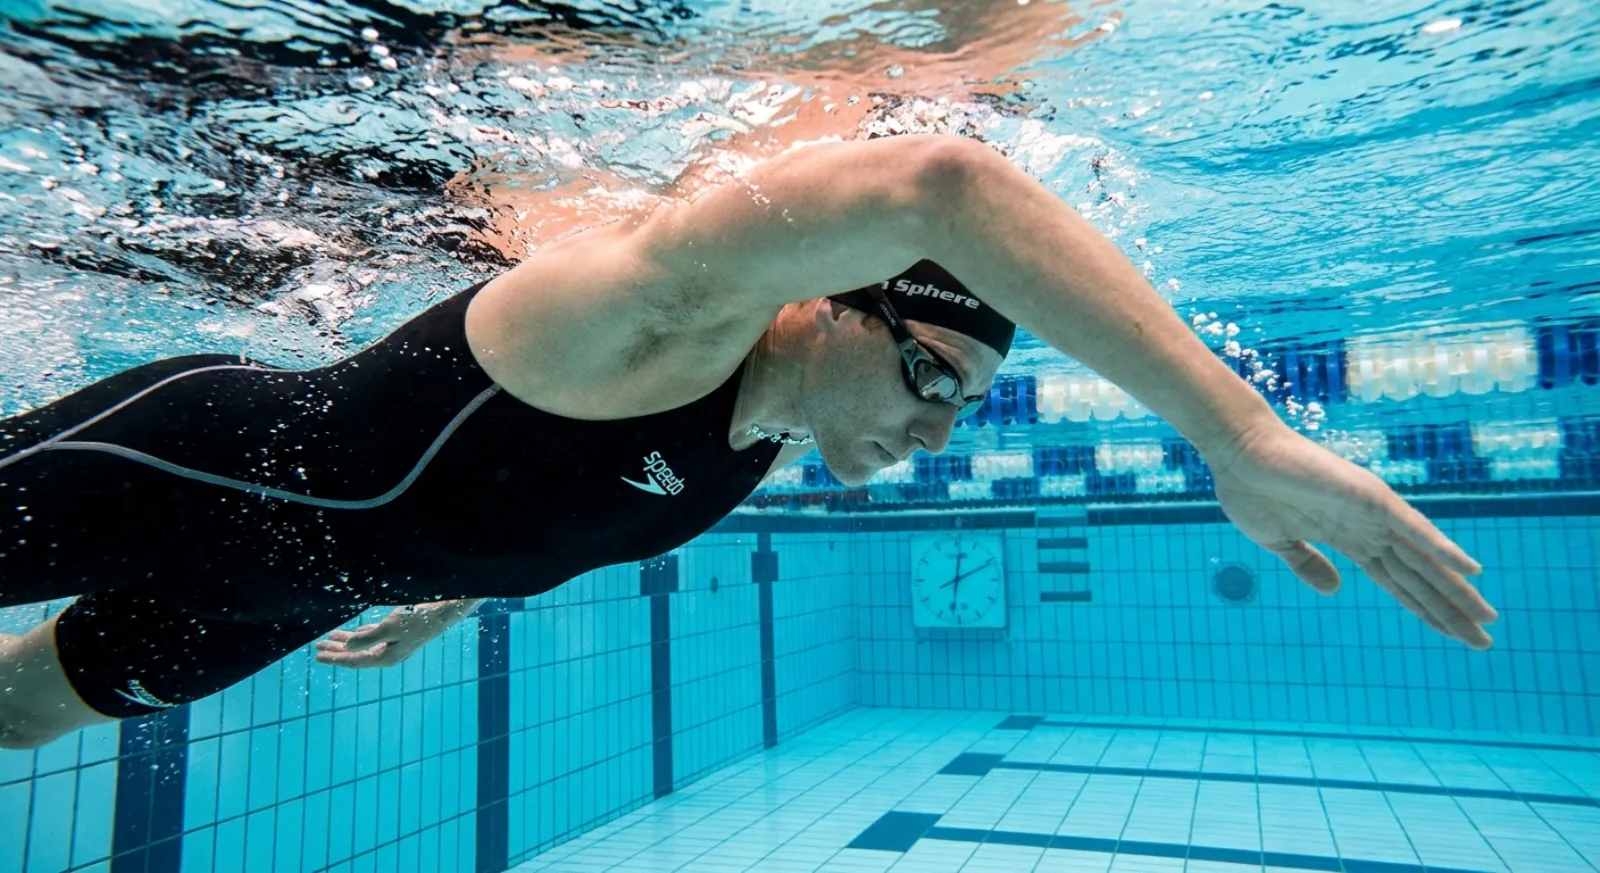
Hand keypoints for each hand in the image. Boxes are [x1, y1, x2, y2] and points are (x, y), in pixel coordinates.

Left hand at [314, 606, 452, 669]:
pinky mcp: (395, 635)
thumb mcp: (390, 628)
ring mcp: (391, 646)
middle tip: (317, 647)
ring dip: (345, 641)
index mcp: (386, 657)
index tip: (318, 656)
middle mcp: (386, 654)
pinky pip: (370, 637)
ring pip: (362, 645)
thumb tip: (348, 647)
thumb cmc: (417, 620)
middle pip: (355, 655)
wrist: (441, 614)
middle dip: (336, 650)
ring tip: (328, 638)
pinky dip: (358, 635)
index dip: (335, 657)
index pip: (354, 660)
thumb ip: (368, 638)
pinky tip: (350, 633)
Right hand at [1206, 422, 1496, 648]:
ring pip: (1424, 557)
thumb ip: (1308, 565)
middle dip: (1451, 608)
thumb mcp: (1280, 542)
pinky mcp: (1369, 496)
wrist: (1237, 454)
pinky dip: (1443, 547)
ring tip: (1487, 617)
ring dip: (1457, 588)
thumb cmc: (1251, 490)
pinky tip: (1471, 569)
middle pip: (1419, 575)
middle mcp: (1370, 527)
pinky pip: (1413, 527)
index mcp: (1349, 539)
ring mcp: (1373, 512)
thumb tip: (1335, 590)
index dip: (1425, 609)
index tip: (1451, 634)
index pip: (1398, 582)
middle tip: (1484, 639)